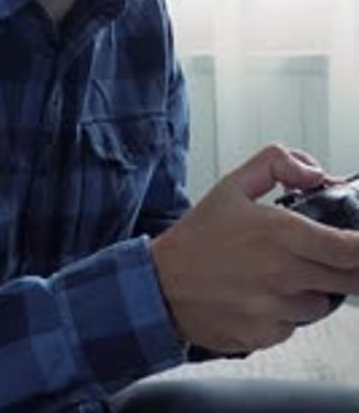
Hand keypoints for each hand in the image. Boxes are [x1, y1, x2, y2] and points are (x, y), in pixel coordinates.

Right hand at [150, 144, 358, 353]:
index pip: (350, 248)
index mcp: (280, 234)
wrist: (160, 285)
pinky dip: (288, 313)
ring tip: (283, 274)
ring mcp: (276, 309)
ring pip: (323, 305)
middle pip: (349, 280)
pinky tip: (263, 296)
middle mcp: (283, 274)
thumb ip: (276, 164)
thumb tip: (313, 172)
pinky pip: (295, 326)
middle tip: (337, 259)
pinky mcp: (265, 336)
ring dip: (316, 291)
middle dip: (352, 269)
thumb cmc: (197, 237)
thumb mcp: (232, 185)